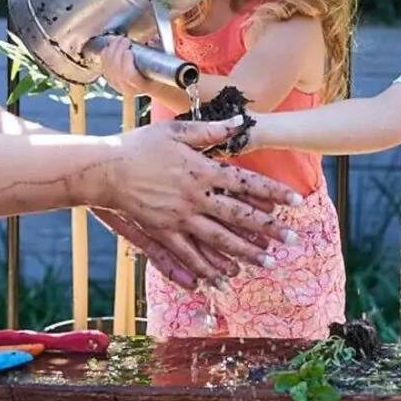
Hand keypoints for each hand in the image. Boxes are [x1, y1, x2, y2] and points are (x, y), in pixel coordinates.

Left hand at [97, 36, 152, 97]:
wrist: (150, 85)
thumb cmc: (157, 74)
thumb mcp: (162, 67)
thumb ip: (157, 55)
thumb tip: (152, 41)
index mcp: (142, 86)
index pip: (129, 76)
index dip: (126, 62)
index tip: (129, 50)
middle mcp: (127, 88)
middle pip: (116, 70)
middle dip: (118, 51)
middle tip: (124, 40)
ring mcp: (117, 85)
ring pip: (109, 67)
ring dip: (112, 50)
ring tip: (119, 40)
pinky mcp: (109, 79)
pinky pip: (103, 65)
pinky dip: (106, 54)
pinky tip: (111, 46)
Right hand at [97, 118, 302, 283]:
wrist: (104, 169)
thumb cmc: (139, 145)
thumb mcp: (176, 130)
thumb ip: (210, 131)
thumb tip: (240, 123)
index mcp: (202, 171)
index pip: (246, 183)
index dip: (273, 193)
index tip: (295, 202)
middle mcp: (195, 197)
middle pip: (239, 216)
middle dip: (269, 230)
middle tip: (293, 241)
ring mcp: (179, 218)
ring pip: (219, 240)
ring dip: (245, 252)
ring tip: (268, 262)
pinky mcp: (162, 232)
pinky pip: (188, 254)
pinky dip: (208, 267)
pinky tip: (224, 277)